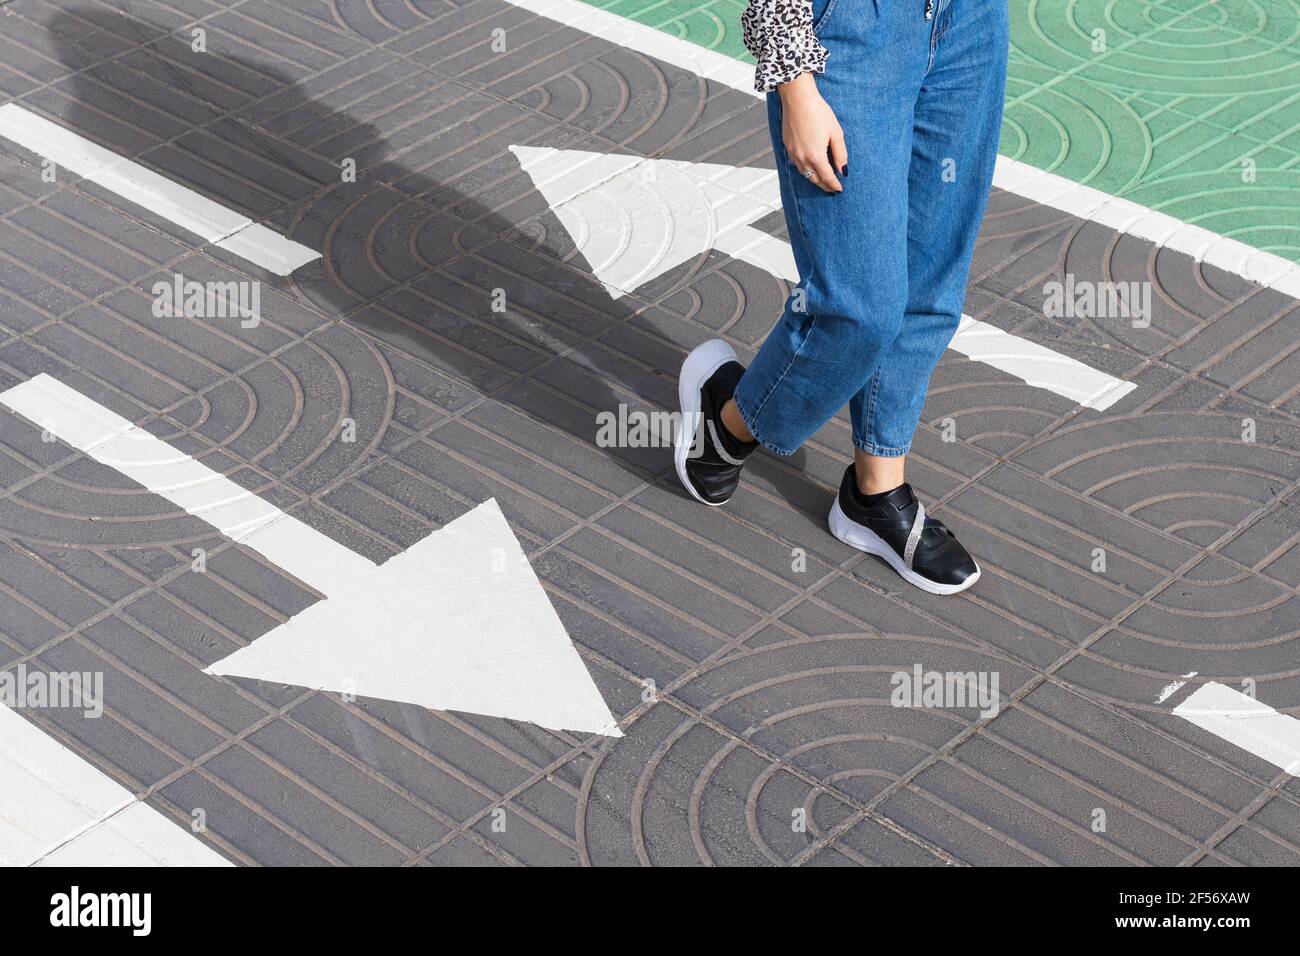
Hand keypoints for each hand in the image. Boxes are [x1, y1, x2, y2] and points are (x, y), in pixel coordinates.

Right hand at [777, 72, 846, 193]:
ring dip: (814, 179)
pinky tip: (810, 168)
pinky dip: (805, 170)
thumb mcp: (835, 132)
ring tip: (822, 181)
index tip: (840, 189)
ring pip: (805, 174)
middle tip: (832, 188)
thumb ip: (840, 154)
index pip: (827, 177)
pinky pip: (797, 165)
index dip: (834, 185)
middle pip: (814, 179)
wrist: (798, 99)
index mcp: (816, 156)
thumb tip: (843, 170)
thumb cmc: (818, 112)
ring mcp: (793, 154)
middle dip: (824, 185)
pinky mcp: (788, 147)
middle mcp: (802, 158)